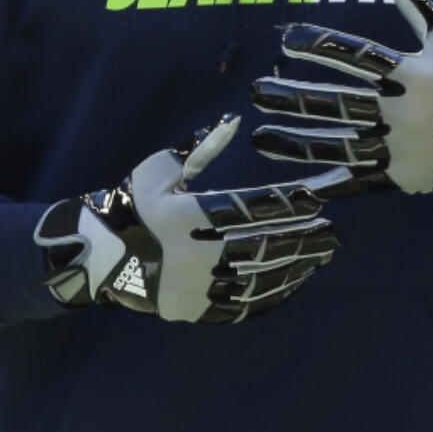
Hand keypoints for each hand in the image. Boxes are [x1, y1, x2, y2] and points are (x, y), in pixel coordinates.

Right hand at [34, 115, 347, 323]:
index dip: (283, 204)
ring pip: (255, 280)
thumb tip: (233, 121)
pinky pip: (241, 307)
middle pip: (258, 247)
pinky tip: (293, 282)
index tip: (314, 200)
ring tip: (321, 256)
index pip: (245, 209)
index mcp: (183, 216)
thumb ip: (199, 148)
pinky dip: (272, 295)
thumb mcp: (159, 169)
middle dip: (301, 239)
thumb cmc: (133, 202)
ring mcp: (192, 287)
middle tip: (332, 232)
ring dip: (294, 267)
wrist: (100, 255)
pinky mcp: (193, 310)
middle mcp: (190, 254)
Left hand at [251, 0, 432, 194]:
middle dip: (294, 97)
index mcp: (413, 75)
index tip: (286, 38)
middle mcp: (402, 112)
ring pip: (339, 145)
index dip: (319, 45)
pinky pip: (357, 182)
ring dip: (297, 141)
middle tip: (257, 90)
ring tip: (260, 135)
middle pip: (338, 103)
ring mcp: (400, 149)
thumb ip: (416, 5)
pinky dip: (328, 184)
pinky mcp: (400, 177)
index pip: (355, 56)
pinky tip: (295, 181)